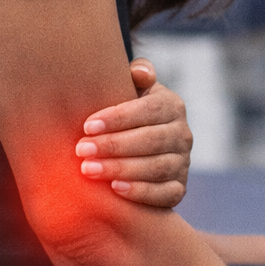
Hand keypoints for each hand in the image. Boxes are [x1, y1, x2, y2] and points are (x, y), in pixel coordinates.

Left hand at [75, 58, 191, 207]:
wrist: (139, 152)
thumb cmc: (128, 117)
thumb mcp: (134, 92)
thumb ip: (137, 76)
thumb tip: (139, 72)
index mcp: (172, 106)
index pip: (149, 110)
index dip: (119, 118)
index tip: (87, 126)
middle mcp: (183, 134)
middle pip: (152, 140)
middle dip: (114, 145)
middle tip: (82, 150)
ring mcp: (183, 163)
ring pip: (157, 167)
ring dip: (121, 169)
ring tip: (89, 170)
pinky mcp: (179, 189)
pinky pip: (165, 194)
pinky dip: (141, 192)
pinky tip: (115, 189)